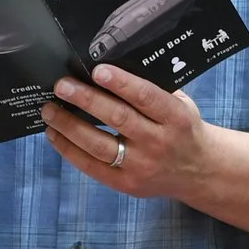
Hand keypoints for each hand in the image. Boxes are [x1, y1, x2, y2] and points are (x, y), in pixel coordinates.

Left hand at [41, 65, 214, 200]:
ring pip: (99, 145)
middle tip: (62, 86)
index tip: (97, 70)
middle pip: (118, 119)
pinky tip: (55, 134)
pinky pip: (92, 166)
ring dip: (69, 126)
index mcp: (176, 118)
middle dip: (86, 100)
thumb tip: (109, 64)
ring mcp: (142, 166)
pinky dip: (69, 149)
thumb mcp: (180, 105)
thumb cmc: (182, 129)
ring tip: (49, 110)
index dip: (121, 83)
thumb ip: (153, 89)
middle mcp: (159, 143)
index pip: (146, 97)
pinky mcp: (126, 184)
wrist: (199, 171)